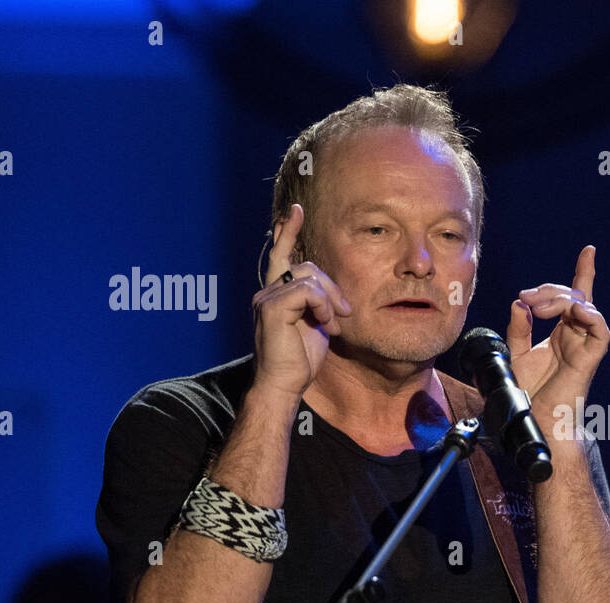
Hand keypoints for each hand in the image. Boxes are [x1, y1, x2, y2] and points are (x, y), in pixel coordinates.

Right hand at [250, 204, 353, 399]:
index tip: (296, 210)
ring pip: (310, 277)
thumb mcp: (316, 324)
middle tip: (342, 314)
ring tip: (332, 324)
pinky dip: (322, 306)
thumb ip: (319, 302)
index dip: (288, 231)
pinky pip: (307, 291)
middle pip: (308, 267)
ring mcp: (267, 297)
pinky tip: (325, 323)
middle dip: (332, 287)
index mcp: (276, 293)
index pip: (281, 255)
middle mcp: (267, 291)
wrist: (285, 384)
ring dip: (330, 300)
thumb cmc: (300, 360)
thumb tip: (330, 293)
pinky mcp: (272, 306)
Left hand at [505, 245, 609, 434]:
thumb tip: (520, 303)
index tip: (589, 250)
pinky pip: (600, 328)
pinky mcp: (590, 357)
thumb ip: (518, 328)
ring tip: (538, 307)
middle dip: (549, 289)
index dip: (583, 272)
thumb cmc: (528, 395)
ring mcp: (585, 345)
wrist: (537, 422)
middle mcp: (576, 336)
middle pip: (573, 296)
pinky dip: (590, 314)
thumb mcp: (514, 354)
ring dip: (561, 299)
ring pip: (585, 306)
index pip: (574, 297)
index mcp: (562, 333)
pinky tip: (573, 312)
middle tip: (526, 297)